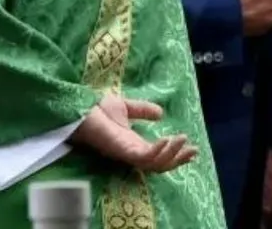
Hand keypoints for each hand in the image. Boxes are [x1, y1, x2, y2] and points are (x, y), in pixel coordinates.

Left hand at [69, 93, 196, 172]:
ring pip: (154, 164)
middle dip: (178, 159)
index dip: (175, 153)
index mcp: (133, 144)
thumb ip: (142, 110)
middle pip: (159, 165)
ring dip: (172, 155)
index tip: (192, 147)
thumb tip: (161, 113)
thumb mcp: (125, 107)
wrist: (78, 107)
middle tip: (194, 150)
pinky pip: (142, 157)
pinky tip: (166, 139)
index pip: (158, 155)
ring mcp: (125, 153)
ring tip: (183, 141)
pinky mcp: (120, 150)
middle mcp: (131, 152)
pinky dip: (157, 151)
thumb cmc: (95, 108)